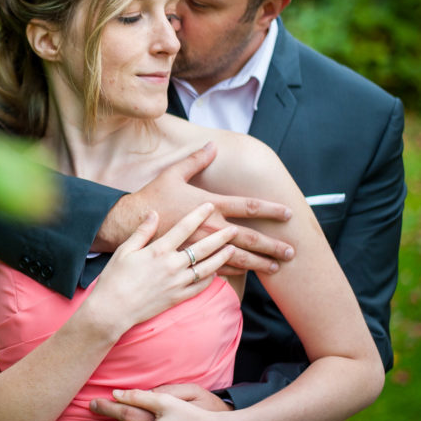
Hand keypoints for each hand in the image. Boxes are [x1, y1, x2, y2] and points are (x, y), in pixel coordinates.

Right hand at [87, 204, 235, 332]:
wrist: (113, 309)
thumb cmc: (114, 278)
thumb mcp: (124, 250)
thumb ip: (142, 231)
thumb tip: (154, 213)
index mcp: (158, 250)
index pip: (184, 227)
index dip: (199, 215)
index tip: (210, 206)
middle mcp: (172, 265)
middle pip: (203, 247)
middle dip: (220, 236)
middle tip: (234, 228)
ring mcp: (177, 283)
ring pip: (207, 268)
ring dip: (222, 257)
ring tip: (233, 249)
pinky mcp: (178, 297)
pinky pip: (201, 287)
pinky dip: (211, 278)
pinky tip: (218, 272)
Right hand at [92, 142, 294, 272]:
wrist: (127, 224)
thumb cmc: (151, 198)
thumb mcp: (172, 174)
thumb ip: (195, 161)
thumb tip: (212, 145)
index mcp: (208, 205)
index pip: (246, 207)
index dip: (269, 209)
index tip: (288, 214)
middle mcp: (208, 228)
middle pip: (249, 238)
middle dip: (272, 245)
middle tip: (292, 250)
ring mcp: (200, 248)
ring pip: (237, 258)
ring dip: (259, 263)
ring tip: (277, 267)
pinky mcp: (190, 261)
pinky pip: (217, 270)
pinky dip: (235, 272)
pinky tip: (247, 275)